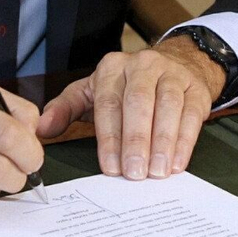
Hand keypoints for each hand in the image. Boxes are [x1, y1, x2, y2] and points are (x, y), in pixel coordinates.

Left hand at [36, 38, 224, 180]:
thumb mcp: (93, 91)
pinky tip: (177, 162)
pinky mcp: (195, 88)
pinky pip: (191, 113)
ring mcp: (172, 74)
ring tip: (157, 171)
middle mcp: (142, 66)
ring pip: (167, 106)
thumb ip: (66, 108)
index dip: (109, 137)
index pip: (108, 103)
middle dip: (136, 140)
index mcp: (112, 68)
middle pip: (138, 103)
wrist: (175, 64)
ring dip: (163, 142)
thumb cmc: (128, 86)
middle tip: (135, 173)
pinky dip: (185, 140)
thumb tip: (42, 128)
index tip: (111, 167)